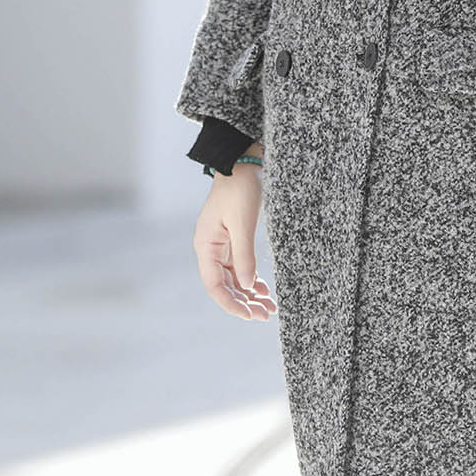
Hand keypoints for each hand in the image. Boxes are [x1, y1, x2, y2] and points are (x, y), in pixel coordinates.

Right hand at [193, 168, 276, 320]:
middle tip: (266, 315)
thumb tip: (247, 287)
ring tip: (269, 307)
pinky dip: (251, 280)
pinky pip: (240, 267)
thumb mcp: (243, 223)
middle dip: (244, 303)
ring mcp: (222, 245)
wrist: (244, 160)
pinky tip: (263, 290)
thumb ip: (244, 256)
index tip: (250, 316)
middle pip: (225, 285)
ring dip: (250, 294)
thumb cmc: (240, 188)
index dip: (231, 304)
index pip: (214, 286)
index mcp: (206, 245)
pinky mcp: (234, 238)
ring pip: (234, 278)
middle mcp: (211, 248)